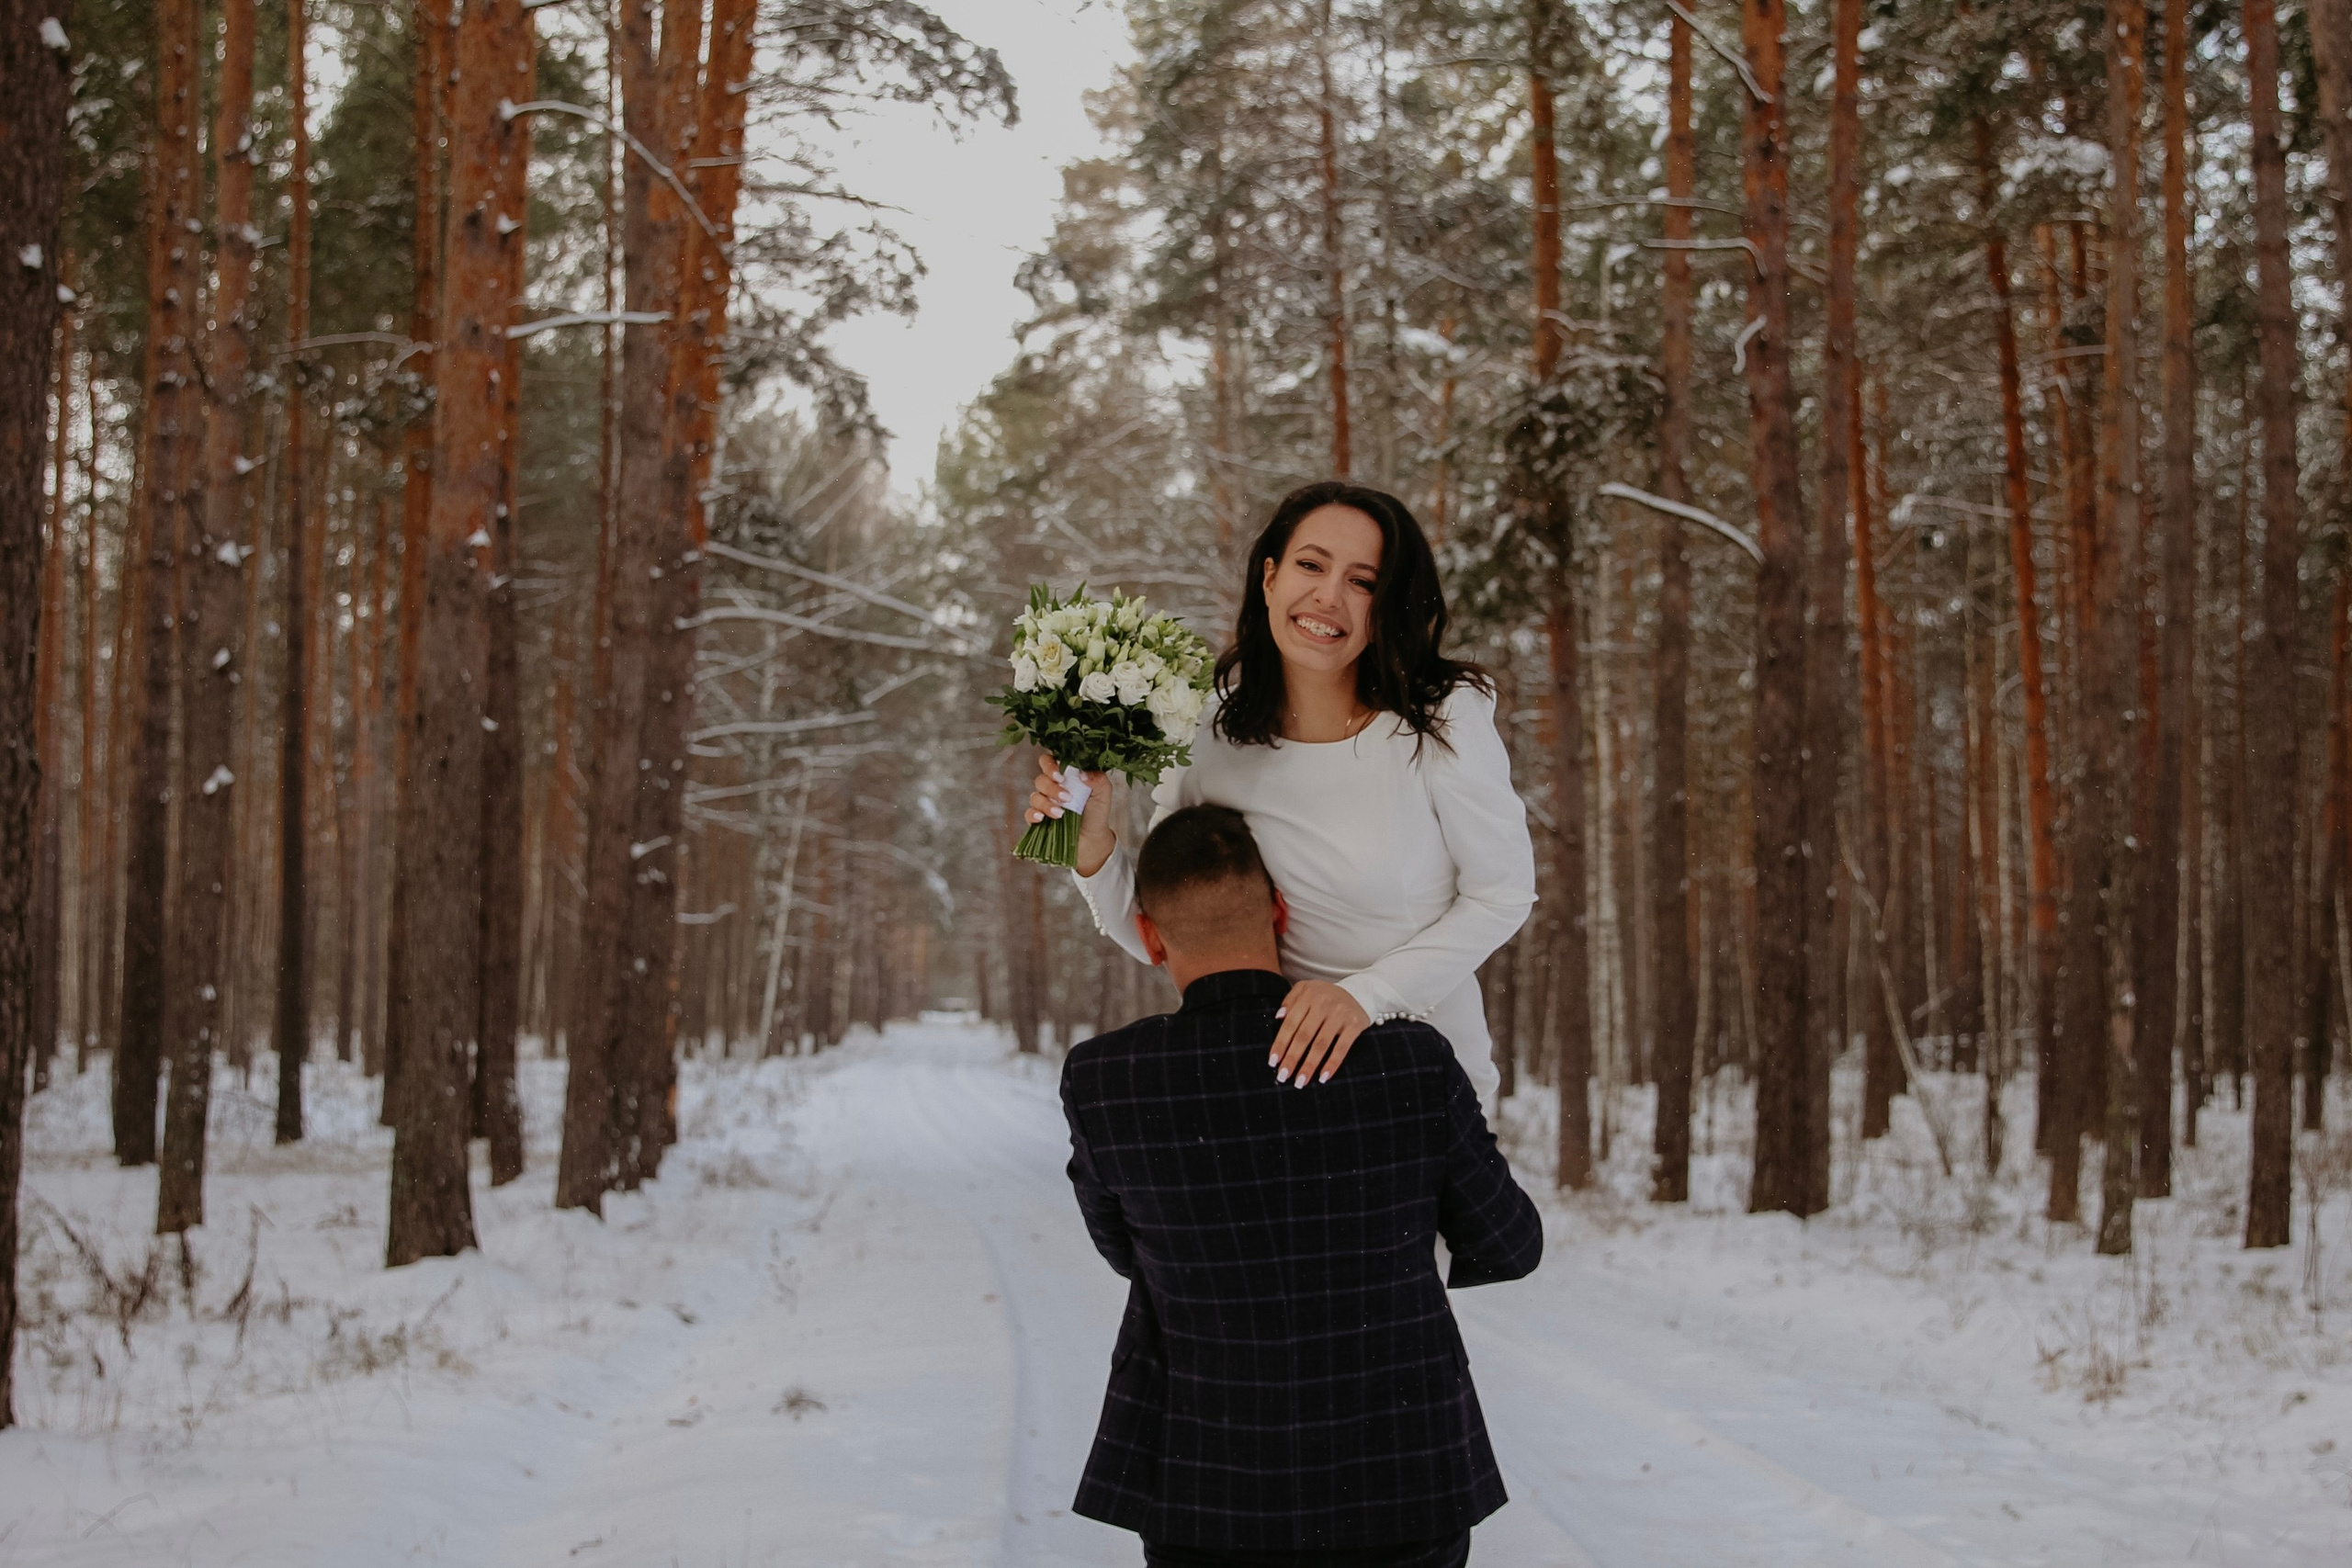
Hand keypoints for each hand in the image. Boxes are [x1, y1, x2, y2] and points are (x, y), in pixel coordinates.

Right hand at [1027, 751, 1115, 875]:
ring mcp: (1043, 803)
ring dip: (1046, 804)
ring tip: (1061, 814)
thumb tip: (1082, 773)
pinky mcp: (1038, 819)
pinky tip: (1042, 818)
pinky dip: (1033, 815)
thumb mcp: (1103, 792)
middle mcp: (1050, 787)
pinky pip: (1028, 814)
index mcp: (1064, 776)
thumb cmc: (1096, 811)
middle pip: (1041, 779)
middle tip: (1067, 798)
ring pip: (1035, 797)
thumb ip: (1097, 779)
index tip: (1060, 775)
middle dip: (1052, 788)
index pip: (1049, 761)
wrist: (1093, 837)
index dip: (1050, 765)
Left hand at [1269, 981, 1371, 1087]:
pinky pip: (1342, 1047)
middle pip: (1304, 1035)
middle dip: (1292, 1058)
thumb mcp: (1306, 989)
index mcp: (1308, 995)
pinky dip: (1332, 1063)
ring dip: (1309, 1065)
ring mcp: (1340, 1014)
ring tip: (1300, 1081)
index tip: (1273, 1062)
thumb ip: (1290, 1001)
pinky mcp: (1354, 1024)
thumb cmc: (1326, 996)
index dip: (1280, 1044)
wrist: (1360, 992)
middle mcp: (1323, 1003)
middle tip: (1283, 1075)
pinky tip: (1323, 1077)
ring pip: (1321, 1044)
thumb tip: (1278, 1018)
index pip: (1290, 1023)